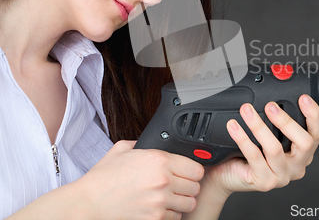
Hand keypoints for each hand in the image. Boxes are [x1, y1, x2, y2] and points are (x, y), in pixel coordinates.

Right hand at [75, 140, 203, 219]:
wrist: (88, 203)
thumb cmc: (103, 178)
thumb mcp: (123, 149)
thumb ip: (143, 143)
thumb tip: (154, 142)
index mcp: (159, 160)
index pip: (196, 169)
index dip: (192, 171)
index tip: (187, 173)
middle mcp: (163, 180)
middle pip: (196, 187)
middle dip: (188, 187)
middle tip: (178, 186)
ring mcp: (160, 201)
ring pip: (189, 204)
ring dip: (182, 201)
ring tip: (170, 198)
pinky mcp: (154, 218)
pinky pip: (176, 217)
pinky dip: (170, 214)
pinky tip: (160, 208)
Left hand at [209, 94, 318, 193]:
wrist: (230, 176)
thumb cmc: (252, 154)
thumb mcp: (272, 136)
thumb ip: (282, 121)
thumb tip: (288, 96)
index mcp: (303, 153)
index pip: (318, 133)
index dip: (313, 114)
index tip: (303, 98)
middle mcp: (297, 165)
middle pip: (304, 143)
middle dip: (286, 120)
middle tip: (270, 106)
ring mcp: (282, 176)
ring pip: (275, 148)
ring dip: (259, 126)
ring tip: (247, 111)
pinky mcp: (265, 182)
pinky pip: (254, 156)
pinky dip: (243, 137)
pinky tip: (235, 126)